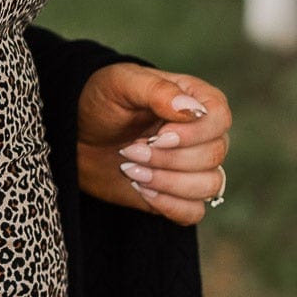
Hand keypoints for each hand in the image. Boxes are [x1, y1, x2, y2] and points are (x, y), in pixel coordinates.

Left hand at [76, 61, 230, 224]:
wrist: (76, 136)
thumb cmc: (101, 102)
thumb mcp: (121, 84)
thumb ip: (157, 90)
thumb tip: (192, 109)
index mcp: (196, 100)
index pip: (220, 119)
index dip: (193, 133)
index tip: (158, 135)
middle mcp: (203, 134)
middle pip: (213, 155)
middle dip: (167, 158)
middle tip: (129, 151)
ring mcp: (193, 166)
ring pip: (209, 185)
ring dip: (168, 182)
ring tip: (131, 170)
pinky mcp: (178, 194)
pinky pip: (194, 212)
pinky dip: (169, 205)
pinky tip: (141, 190)